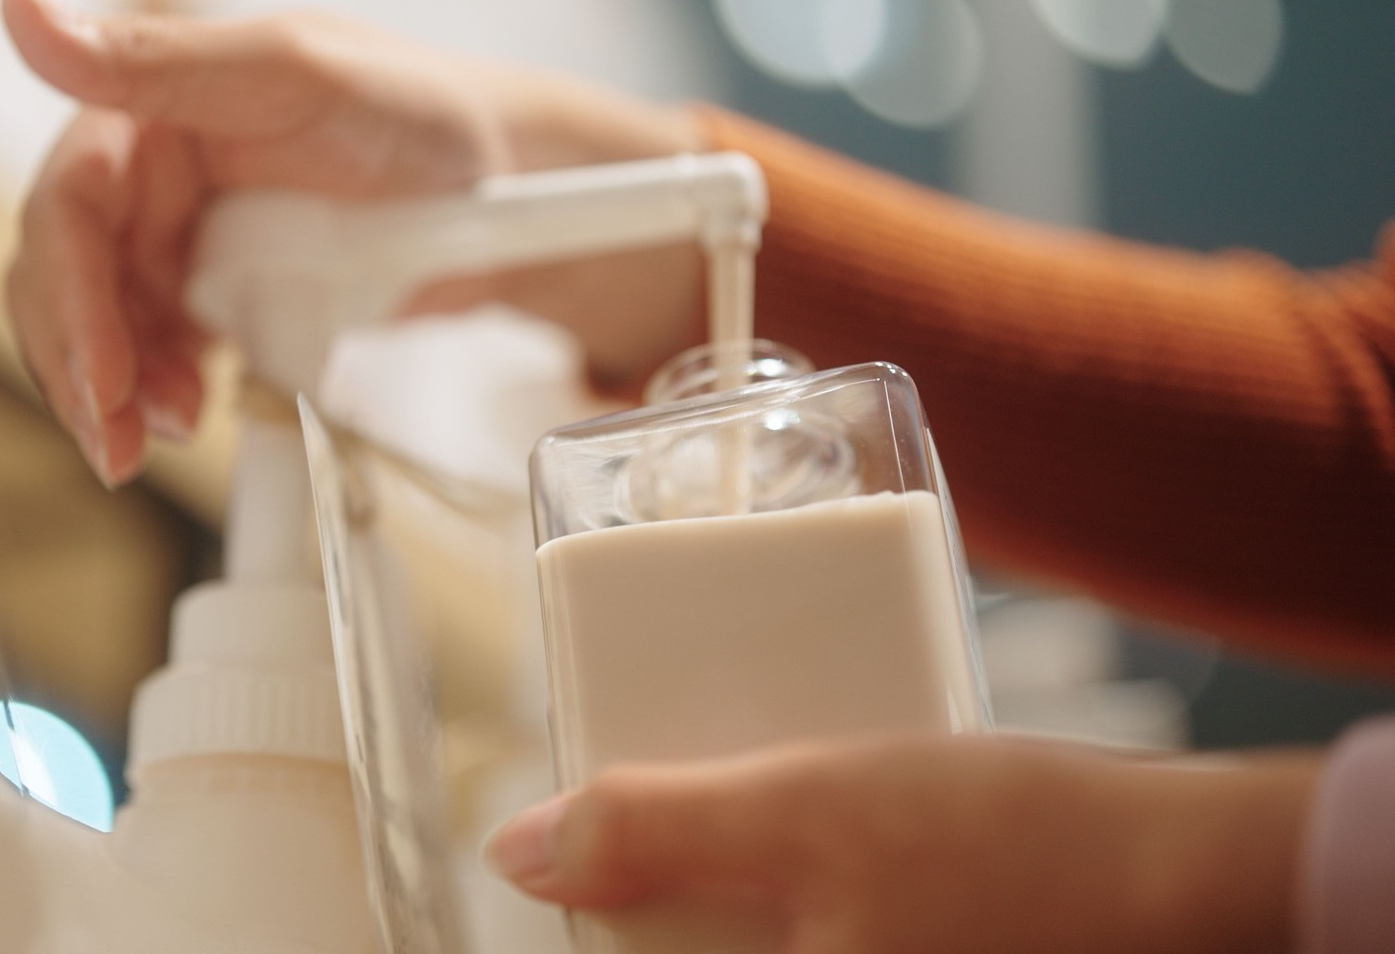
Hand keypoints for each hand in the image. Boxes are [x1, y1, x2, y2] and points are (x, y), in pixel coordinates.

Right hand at [0, 0, 701, 483]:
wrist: (506, 189)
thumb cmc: (420, 115)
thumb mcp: (299, 73)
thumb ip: (165, 59)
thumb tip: (20, 4)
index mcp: (152, 108)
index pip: (69, 204)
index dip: (71, 296)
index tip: (104, 377)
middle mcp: (151, 175)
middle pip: (63, 276)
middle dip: (80, 363)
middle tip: (117, 438)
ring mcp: (179, 243)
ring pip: (97, 327)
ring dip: (110, 392)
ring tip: (166, 434)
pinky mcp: (212, 301)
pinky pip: (153, 357)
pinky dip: (156, 395)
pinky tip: (188, 418)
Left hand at [487, 733, 1317, 953]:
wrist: (1182, 871)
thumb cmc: (1007, 851)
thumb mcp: (804, 811)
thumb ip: (652, 830)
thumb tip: (520, 849)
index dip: (598, 895)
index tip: (588, 823)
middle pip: (685, 941)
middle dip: (660, 860)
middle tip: (672, 768)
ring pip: (746, 926)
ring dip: (725, 853)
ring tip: (739, 768)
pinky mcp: (909, 949)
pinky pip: (810, 919)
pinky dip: (794, 862)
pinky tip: (811, 793)